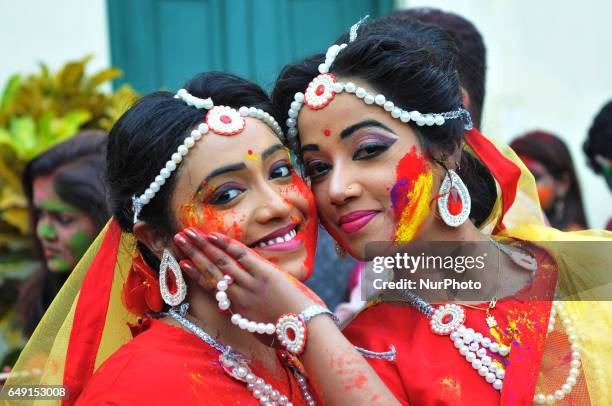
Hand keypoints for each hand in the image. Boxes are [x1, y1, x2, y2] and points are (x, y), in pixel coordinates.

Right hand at [174, 228, 323, 325]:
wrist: (304, 332)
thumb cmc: (284, 333)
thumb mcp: (258, 329)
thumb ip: (245, 317)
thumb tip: (236, 310)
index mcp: (237, 308)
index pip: (211, 287)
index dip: (195, 273)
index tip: (182, 262)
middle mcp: (239, 294)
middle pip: (212, 270)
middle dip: (194, 253)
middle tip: (179, 239)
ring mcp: (251, 283)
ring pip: (222, 262)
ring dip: (203, 246)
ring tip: (188, 234)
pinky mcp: (266, 274)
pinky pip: (243, 256)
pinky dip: (227, 245)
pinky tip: (213, 236)